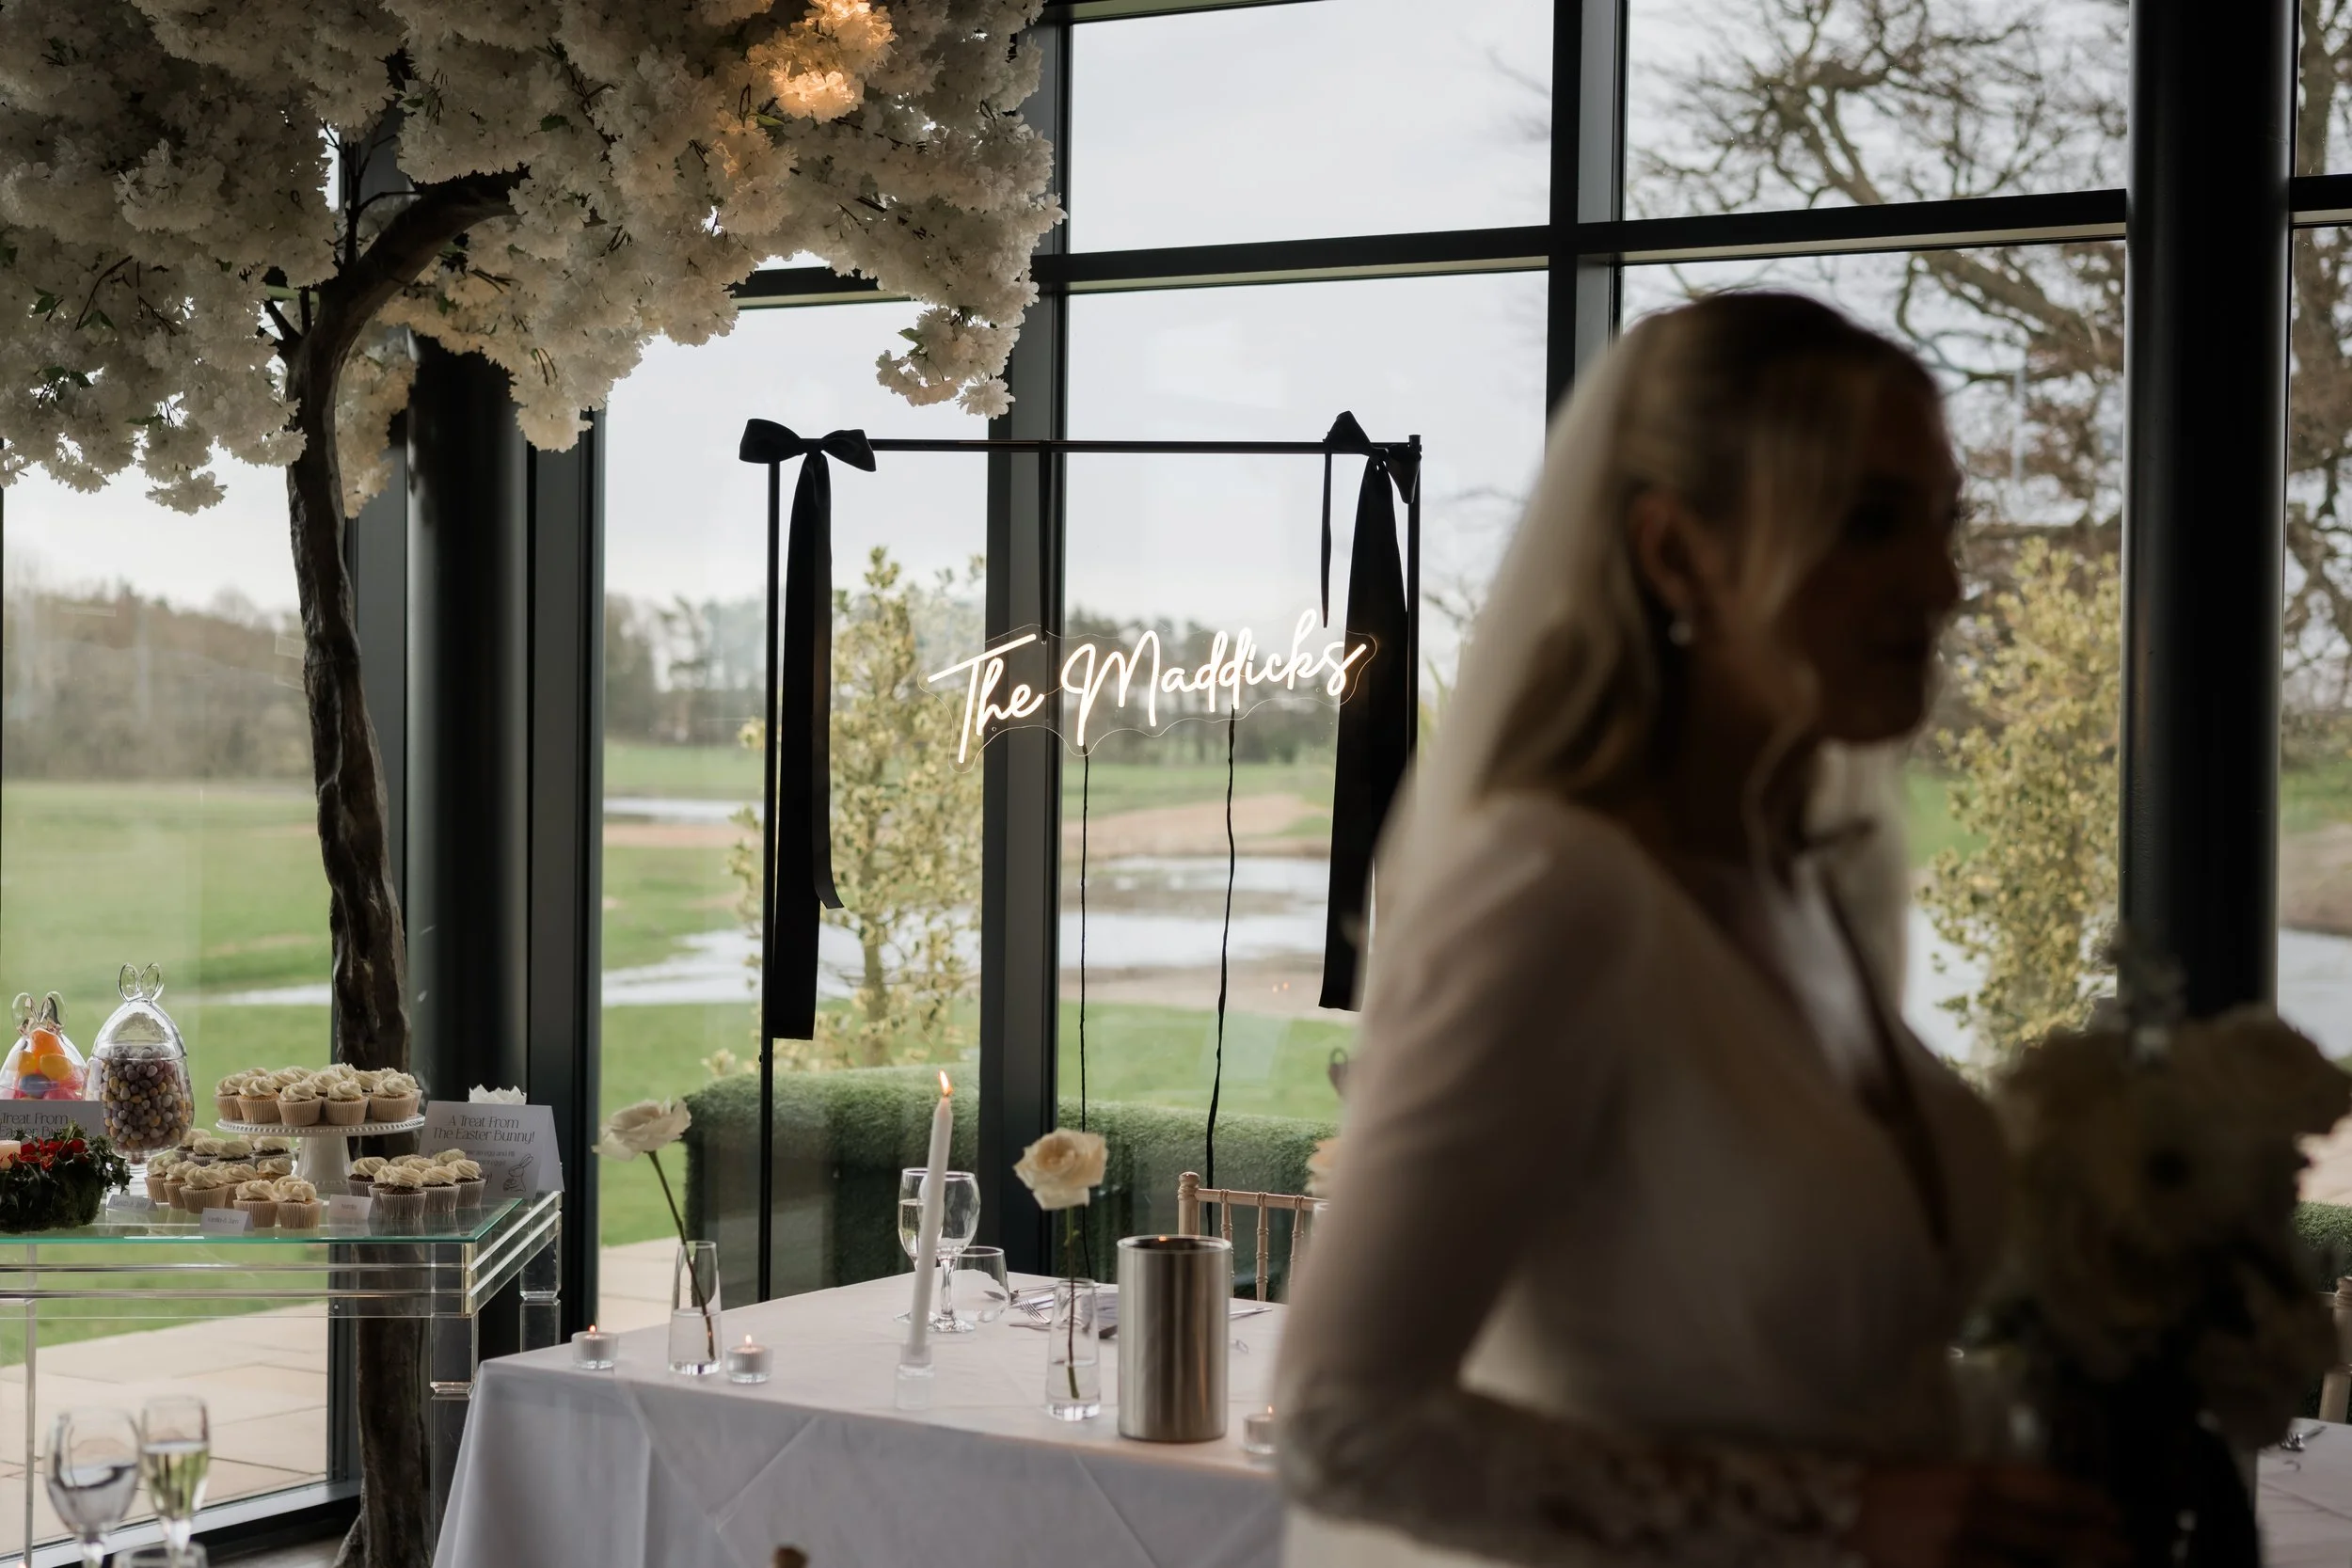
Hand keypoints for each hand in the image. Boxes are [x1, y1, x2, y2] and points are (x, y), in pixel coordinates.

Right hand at [1848, 1462, 2124, 1567]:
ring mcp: (1959, 1554)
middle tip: (2125, 1553)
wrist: (1819, 1519)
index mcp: (1966, 1477)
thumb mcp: (1931, 1477)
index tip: (2113, 1512)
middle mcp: (1971, 1513)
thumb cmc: (1876, 1494)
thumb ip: (1979, 1492)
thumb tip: (2037, 1515)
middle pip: (2051, 1535)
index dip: (2086, 1501)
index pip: (2044, 1487)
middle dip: (2095, 1547)